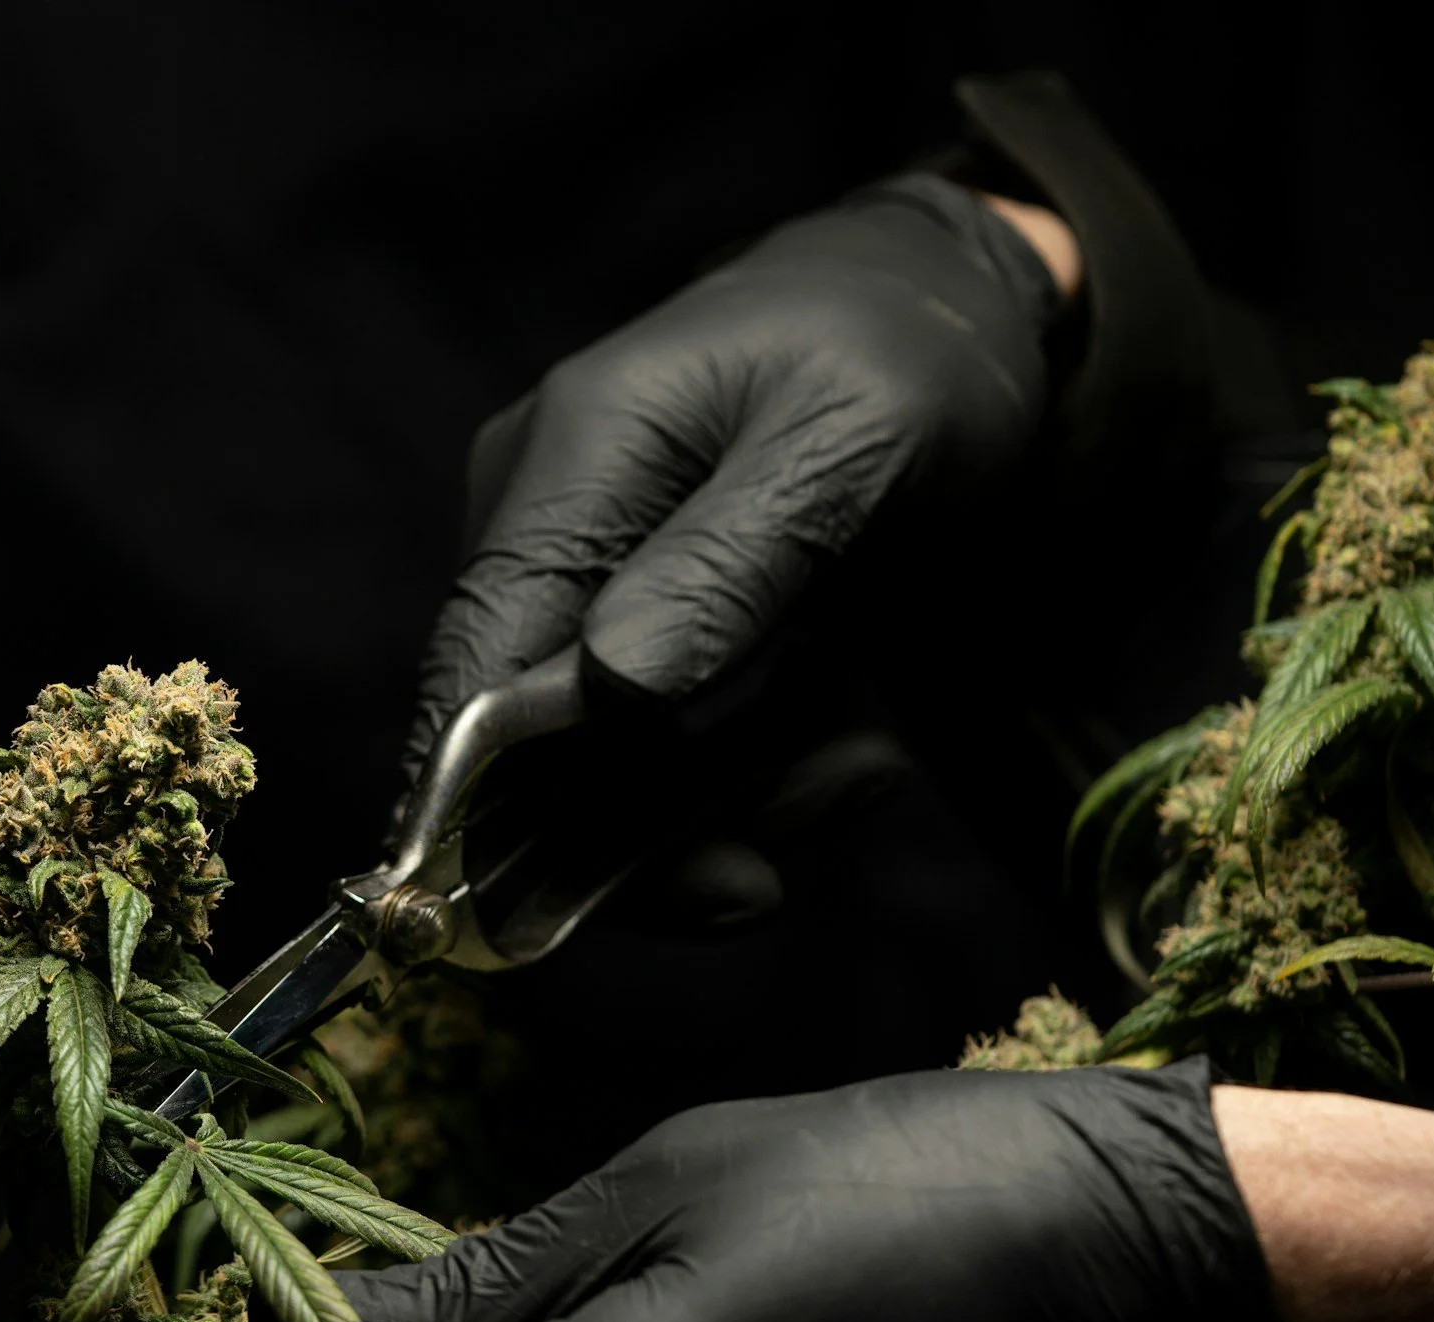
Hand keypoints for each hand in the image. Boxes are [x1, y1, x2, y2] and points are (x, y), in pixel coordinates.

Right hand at [405, 173, 1070, 772]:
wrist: (958, 313)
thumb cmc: (907, 352)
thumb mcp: (848, 443)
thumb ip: (725, 566)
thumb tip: (605, 693)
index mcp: (568, 459)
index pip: (474, 667)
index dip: (502, 809)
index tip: (626, 897)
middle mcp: (540, 526)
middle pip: (528, 753)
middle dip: (665, 832)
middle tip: (809, 838)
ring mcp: (579, 580)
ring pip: (598, 777)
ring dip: (729, 809)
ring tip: (862, 771)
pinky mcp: (630, 626)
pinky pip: (654, 756)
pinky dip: (744, 782)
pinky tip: (846, 754)